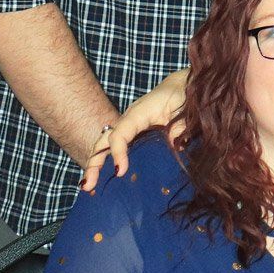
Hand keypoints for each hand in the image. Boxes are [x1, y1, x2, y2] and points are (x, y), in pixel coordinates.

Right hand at [86, 68, 190, 191]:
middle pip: (104, 141)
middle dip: (94, 163)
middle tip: (88, 185)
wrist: (183, 85)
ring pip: (105, 145)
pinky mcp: (134, 133)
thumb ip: (180, 125)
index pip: (121, 133)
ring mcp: (129, 126)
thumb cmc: (183, 93)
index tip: (120, 171)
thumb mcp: (185, 106)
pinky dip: (107, 161)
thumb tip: (176, 145)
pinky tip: (104, 179)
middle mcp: (129, 120)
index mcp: (139, 113)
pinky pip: (115, 146)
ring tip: (89, 187)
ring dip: (95, 165)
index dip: (118, 152)